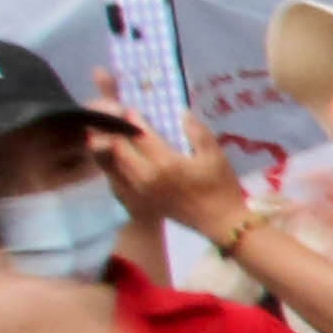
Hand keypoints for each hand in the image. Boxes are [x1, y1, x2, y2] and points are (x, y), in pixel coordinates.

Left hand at [85, 111, 255, 246]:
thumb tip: (181, 112)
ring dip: (112, 148)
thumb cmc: (220, 187)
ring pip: (114, 164)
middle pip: (119, 149)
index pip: (140, 136)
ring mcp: (139, 191)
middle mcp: (146, 177)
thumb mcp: (215, 155)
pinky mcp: (139, 201)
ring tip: (115, 136)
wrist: (220, 222)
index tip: (132, 110)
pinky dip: (114, 166)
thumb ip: (197, 132)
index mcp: (166, 164)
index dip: (133, 120)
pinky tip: (119, 159)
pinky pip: (117, 180)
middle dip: (117, 132)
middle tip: (120, 121)